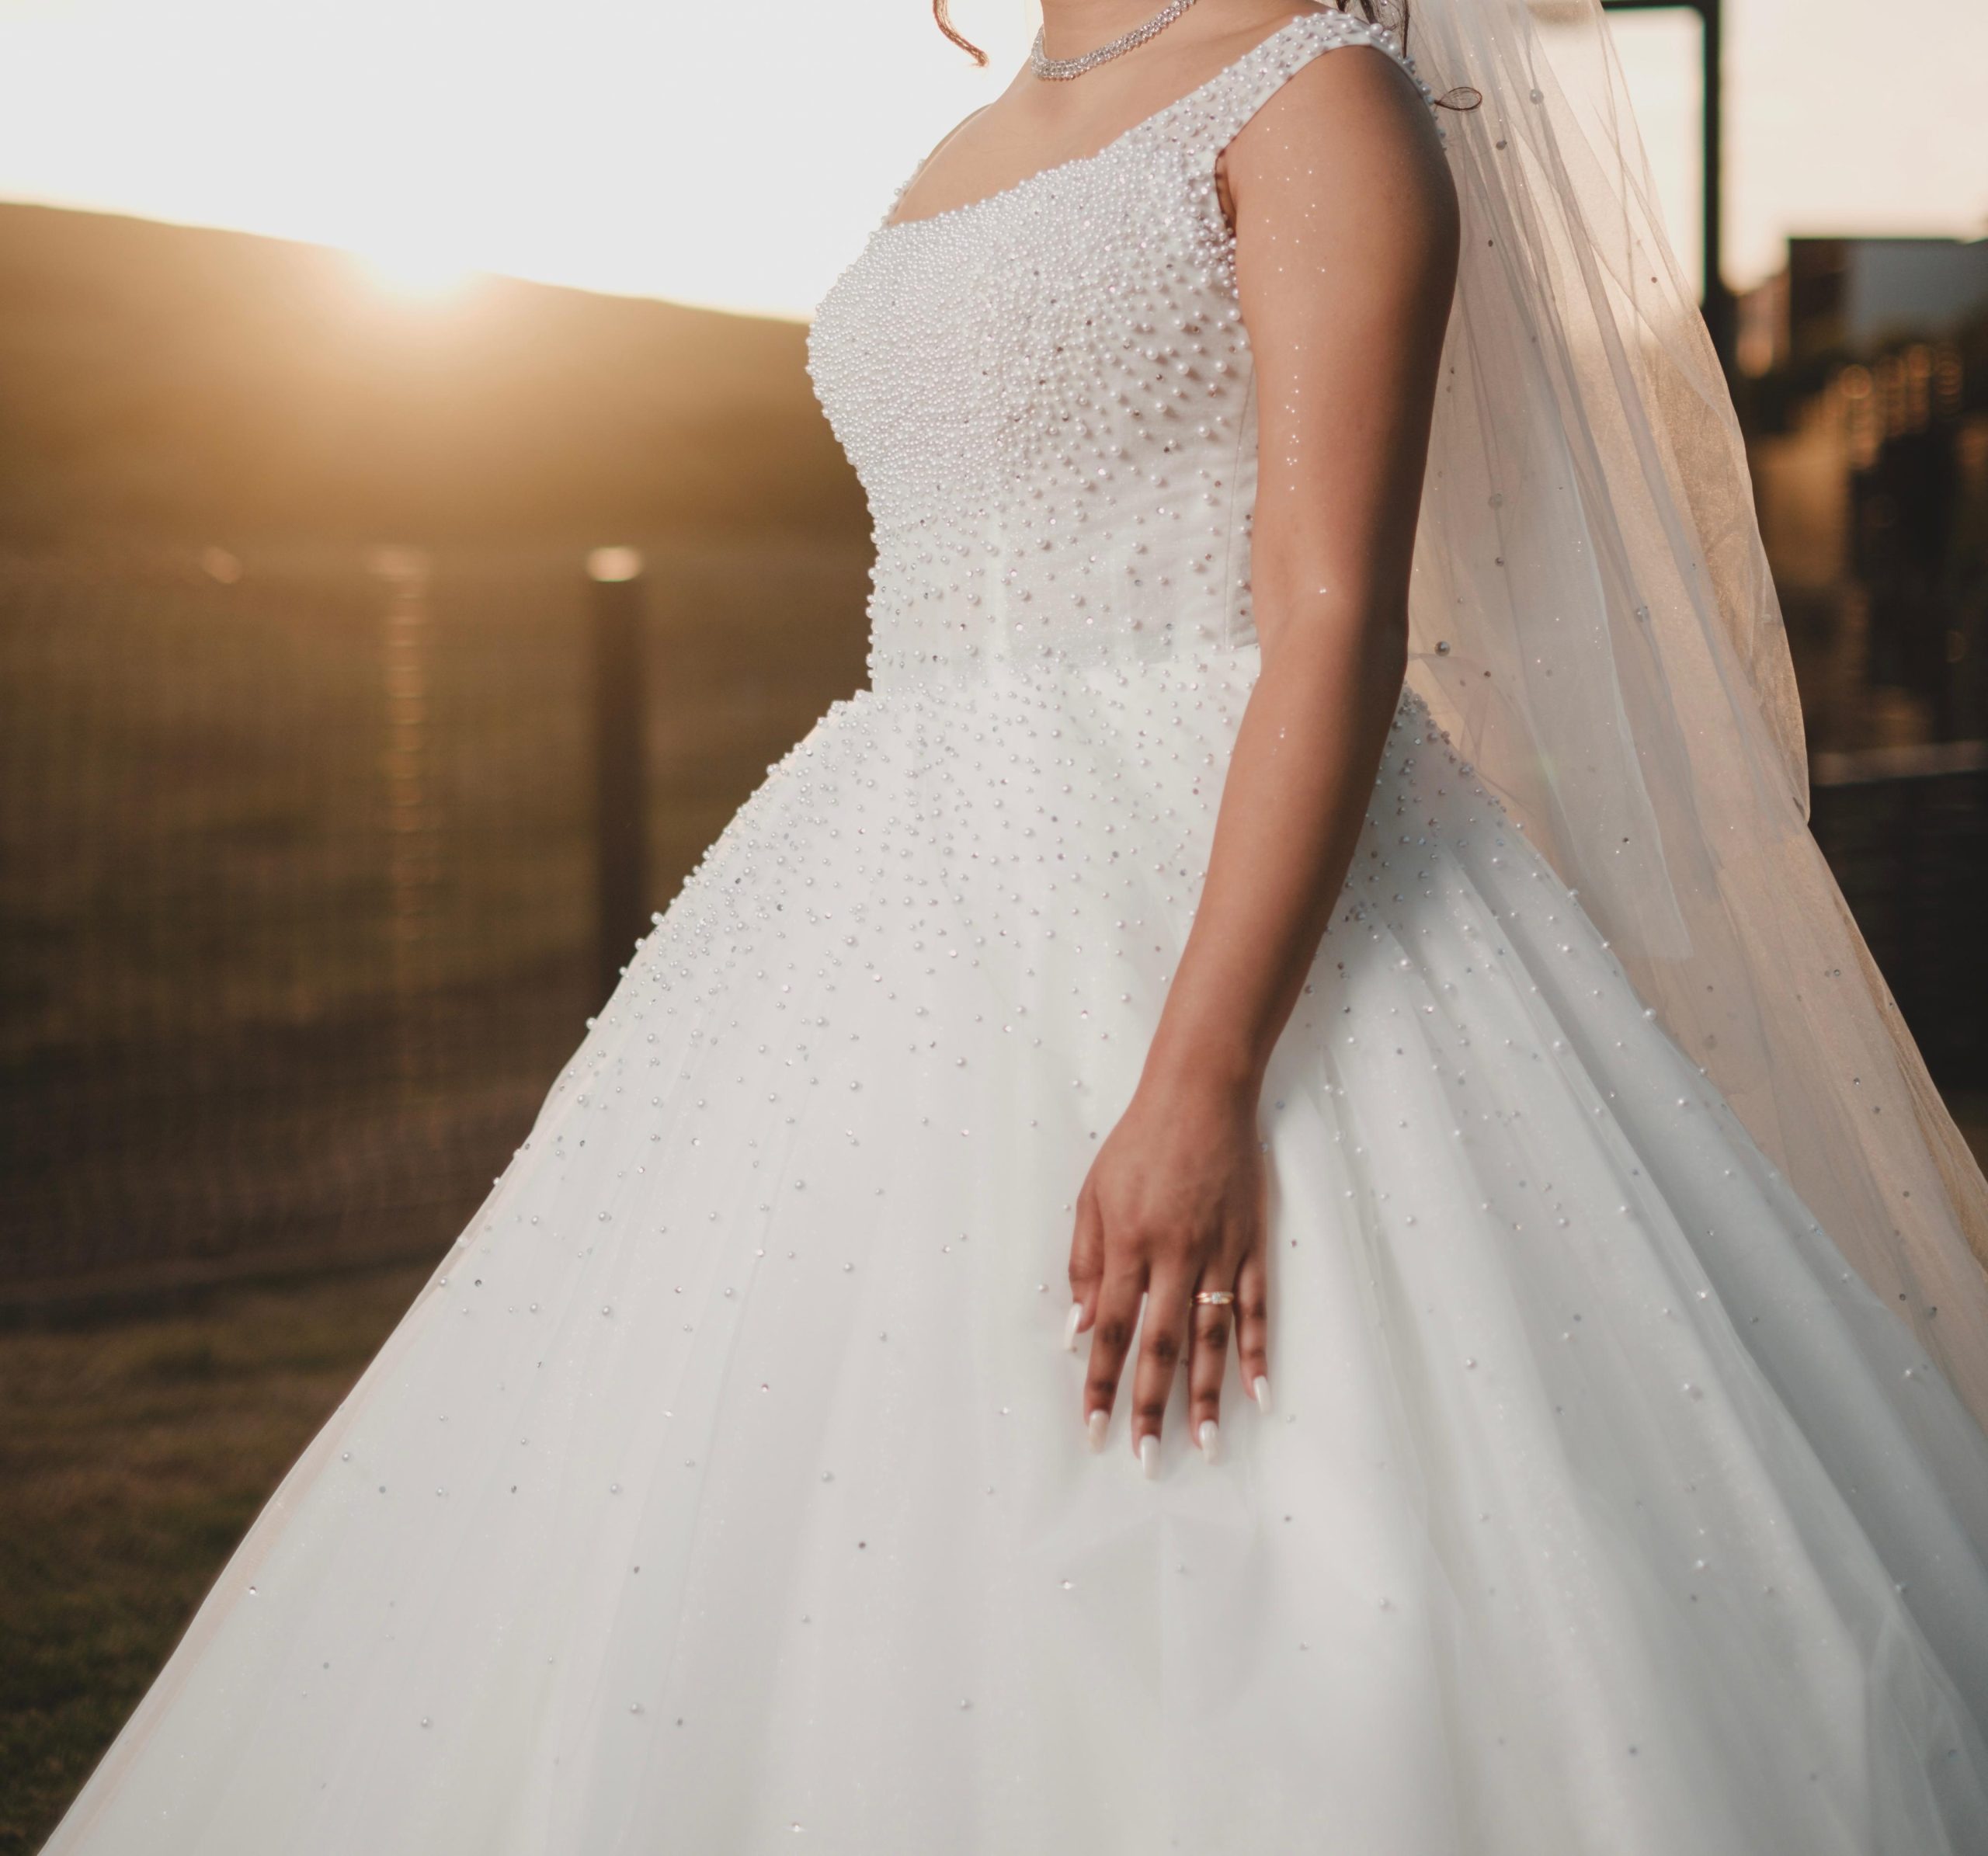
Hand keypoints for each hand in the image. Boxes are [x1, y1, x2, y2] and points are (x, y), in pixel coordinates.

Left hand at [1065, 1074, 1270, 1471]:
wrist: (1200, 1096)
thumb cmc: (1138, 1144)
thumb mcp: (1093, 1195)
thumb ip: (1086, 1262)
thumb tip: (1078, 1329)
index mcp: (1128, 1246)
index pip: (1111, 1331)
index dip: (1102, 1385)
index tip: (1096, 1430)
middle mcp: (1173, 1258)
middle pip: (1160, 1347)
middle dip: (1151, 1407)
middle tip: (1146, 1459)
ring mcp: (1218, 1254)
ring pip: (1211, 1338)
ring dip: (1208, 1396)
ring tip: (1206, 1446)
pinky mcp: (1251, 1245)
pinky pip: (1255, 1309)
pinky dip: (1257, 1353)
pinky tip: (1258, 1395)